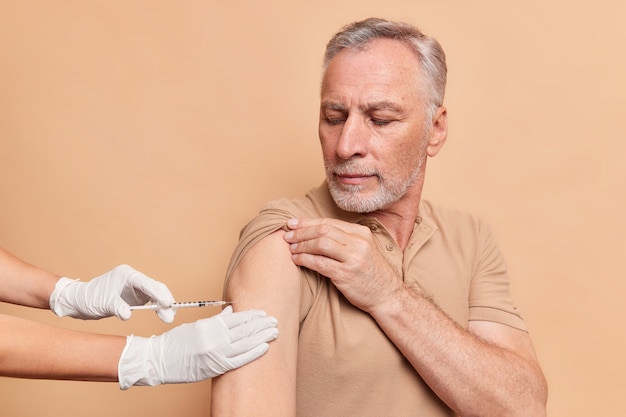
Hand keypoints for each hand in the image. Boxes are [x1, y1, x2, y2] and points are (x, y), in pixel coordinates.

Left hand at [49, 264, 175, 322]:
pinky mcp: (135, 296)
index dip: (158, 293)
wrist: (79, 301)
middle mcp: (133, 279)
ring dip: (162, 305)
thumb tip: (128, 315)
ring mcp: (135, 287)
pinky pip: (150, 300)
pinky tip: (162, 314)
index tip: (167, 304)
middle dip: (164, 301)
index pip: (147, 283)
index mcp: (126, 275)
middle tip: (170, 316)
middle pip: (155, 287)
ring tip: (168, 318)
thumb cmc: (89, 298)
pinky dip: (157, 307)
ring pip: (155, 293)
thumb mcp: (103, 304)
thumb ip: (117, 307)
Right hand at [117, 306, 278, 388]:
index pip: (238, 318)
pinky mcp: (216, 367)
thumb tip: (232, 312)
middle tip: (275, 321)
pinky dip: (253, 353)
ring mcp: (216, 354)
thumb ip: (216, 320)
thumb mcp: (196, 326)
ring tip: (274, 332)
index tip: (264, 313)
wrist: (159, 362)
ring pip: (246, 344)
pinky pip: (240, 360)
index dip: (254, 315)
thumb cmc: (176, 342)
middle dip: (262, 325)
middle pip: (245, 330)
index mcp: (210, 325)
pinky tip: (264, 348)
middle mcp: (215, 338)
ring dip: (262, 337)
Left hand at [284, 217, 401, 312]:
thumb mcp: (363, 249)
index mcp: (361, 233)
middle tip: (287, 236)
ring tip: (291, 248)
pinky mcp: (346, 275)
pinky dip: (305, 260)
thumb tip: (315, 231)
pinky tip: (297, 260)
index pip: (329, 222)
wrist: (387, 296)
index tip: (292, 224)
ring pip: (320, 244)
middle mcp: (358, 243)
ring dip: (302, 245)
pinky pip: (320, 263)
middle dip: (301, 232)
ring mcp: (353, 259)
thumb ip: (344, 239)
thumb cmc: (371, 273)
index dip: (308, 222)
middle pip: (323, 231)